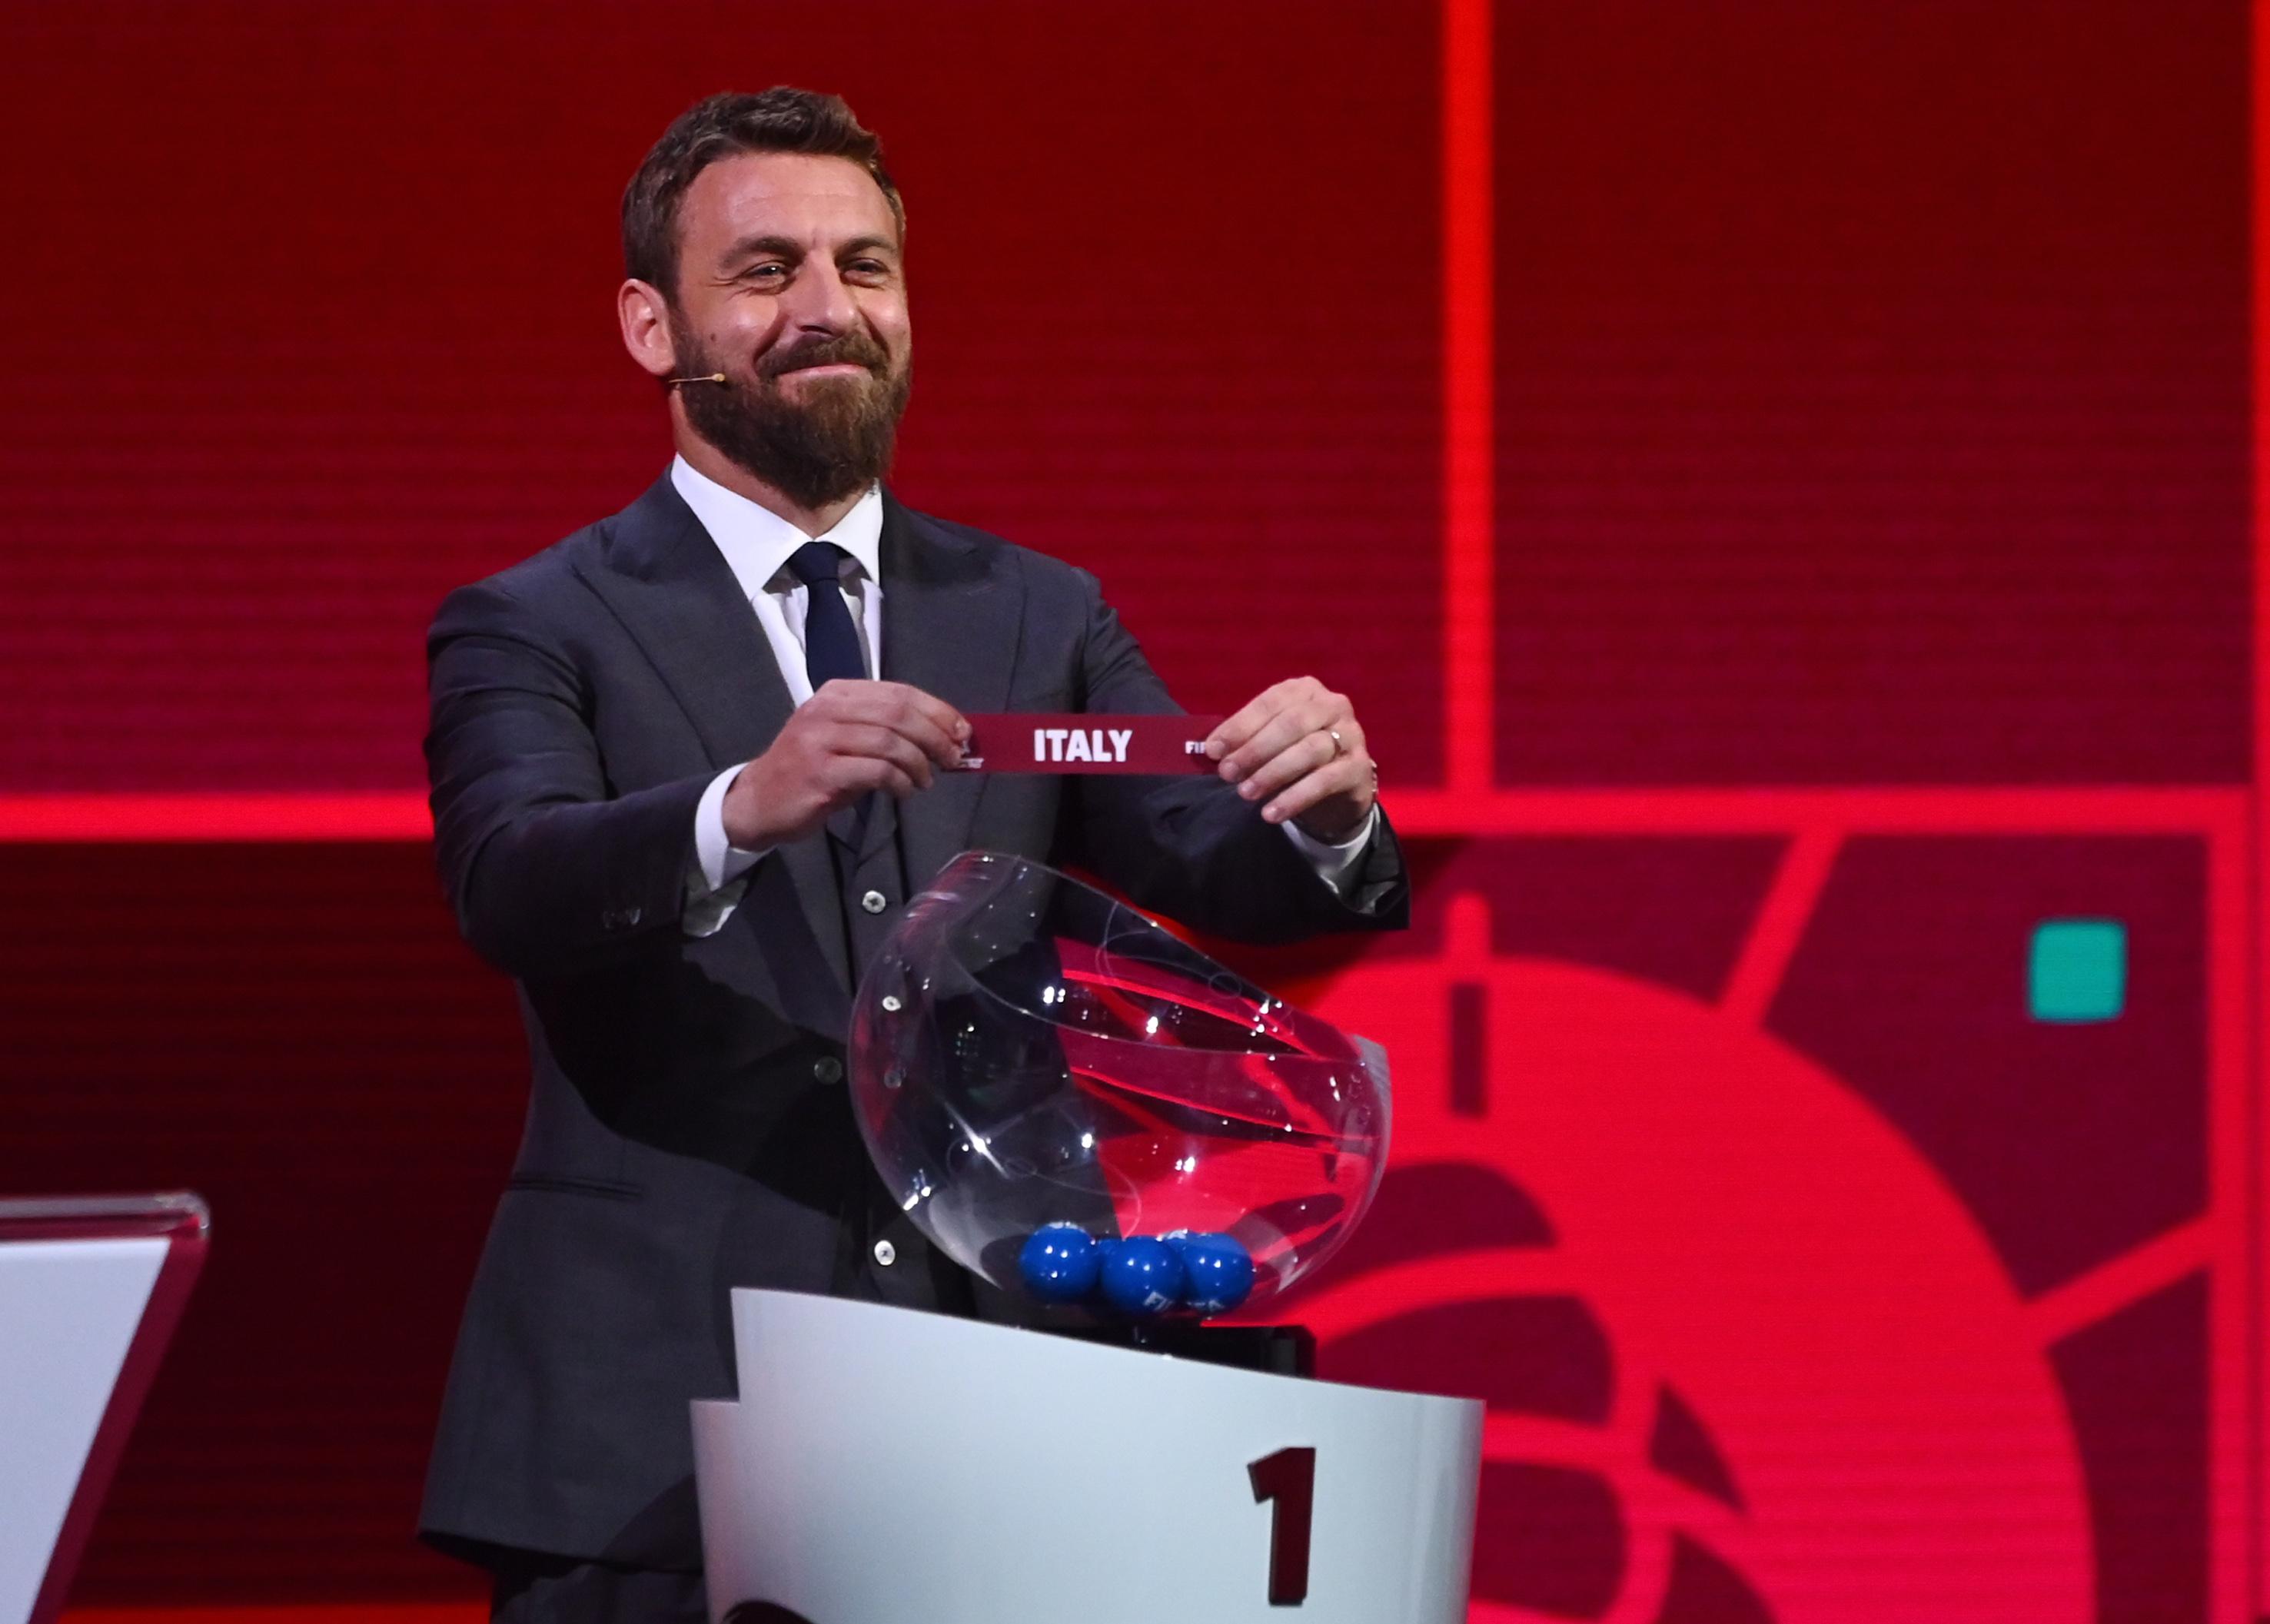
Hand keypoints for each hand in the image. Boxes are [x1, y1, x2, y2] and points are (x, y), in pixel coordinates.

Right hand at [723, 680, 967, 847]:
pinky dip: (900, 781)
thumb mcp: (843, 739)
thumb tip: (941, 738)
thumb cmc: (808, 771)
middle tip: (953, 758)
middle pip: (898, 713)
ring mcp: (820, 740)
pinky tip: (905, 791)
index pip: (898, 692)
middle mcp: (826, 710)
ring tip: (926, 780)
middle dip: (935, 735)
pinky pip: (876, 771)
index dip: (937, 710)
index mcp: (836, 694)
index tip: (962, 731)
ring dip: (919, 763)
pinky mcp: (820, 772)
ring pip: (890, 741)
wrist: (758, 802)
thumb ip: (883, 731)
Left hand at [1205, 677, 1375, 841]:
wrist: (1339, 786)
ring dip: (1273, 773)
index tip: (1213, 750)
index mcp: (1305, 690)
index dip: (1240, 726)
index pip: (1270, 703)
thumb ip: (1246, 740)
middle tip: (1227, 774)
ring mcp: (1351, 734)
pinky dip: (1295, 797)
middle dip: (1255, 750)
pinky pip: (1325, 781)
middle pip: (1291, 724)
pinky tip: (1271, 813)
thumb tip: (1212, 750)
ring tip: (1246, 793)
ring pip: (1310, 750)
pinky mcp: (1358, 767)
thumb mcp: (1270, 741)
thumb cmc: (1296, 754)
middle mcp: (1332, 705)